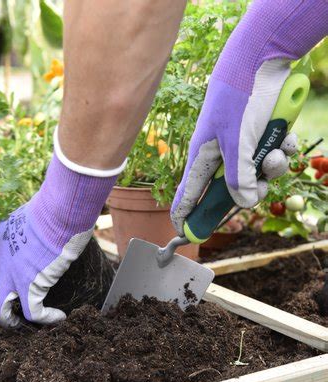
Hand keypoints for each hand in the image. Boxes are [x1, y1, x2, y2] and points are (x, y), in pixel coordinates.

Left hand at [0, 149, 116, 327]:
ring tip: (17, 322)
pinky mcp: (31, 284)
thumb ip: (15, 233)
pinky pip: (32, 313)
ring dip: (5, 321)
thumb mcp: (19, 219)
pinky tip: (57, 317)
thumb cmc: (46, 210)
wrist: (58, 212)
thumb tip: (27, 239)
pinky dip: (45, 319)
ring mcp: (11, 275)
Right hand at [171, 0, 327, 235]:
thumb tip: (244, 203)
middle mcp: (220, 152)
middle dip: (251, 189)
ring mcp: (242, 141)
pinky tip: (286, 137)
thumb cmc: (239, 99)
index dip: (185, 216)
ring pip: (257, 170)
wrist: (261, 58)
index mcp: (203, 156)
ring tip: (276, 151)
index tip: (185, 235)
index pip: (187, 195)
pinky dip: (283, 147)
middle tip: (261, 187)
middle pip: (232, 188)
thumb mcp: (237, 145)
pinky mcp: (261, 131)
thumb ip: (238, 178)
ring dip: (272, 166)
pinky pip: (272, 151)